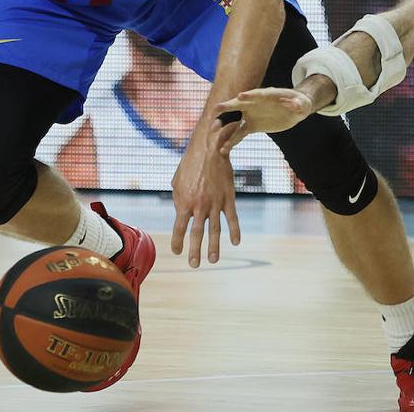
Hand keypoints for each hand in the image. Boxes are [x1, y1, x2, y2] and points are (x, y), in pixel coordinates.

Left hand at [170, 127, 240, 267]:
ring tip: (213, 260)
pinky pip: (232, 218)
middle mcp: (199, 205)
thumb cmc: (190, 163)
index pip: (179, 228)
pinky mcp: (228, 198)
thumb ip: (178, 200)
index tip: (177, 252)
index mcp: (184, 201)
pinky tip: (236, 242)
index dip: (177, 242)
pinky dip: (235, 231)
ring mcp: (215, 203)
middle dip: (195, 251)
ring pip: (215, 230)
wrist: (209, 148)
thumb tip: (180, 213)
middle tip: (194, 265)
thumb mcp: (177, 181)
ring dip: (214, 247)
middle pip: (197, 234)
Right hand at [212, 87, 313, 155]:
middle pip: (240, 104)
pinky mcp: (252, 126)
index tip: (240, 96)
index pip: (258, 94)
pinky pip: (240, 133)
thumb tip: (296, 104)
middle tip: (217, 108)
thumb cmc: (299, 102)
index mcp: (267, 95)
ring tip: (214, 133)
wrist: (295, 109)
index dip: (249, 95)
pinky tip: (223, 149)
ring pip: (236, 120)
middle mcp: (255, 103)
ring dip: (226, 127)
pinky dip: (232, 140)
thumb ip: (298, 104)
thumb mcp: (302, 103)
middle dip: (229, 106)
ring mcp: (252, 114)